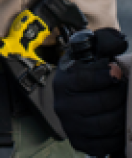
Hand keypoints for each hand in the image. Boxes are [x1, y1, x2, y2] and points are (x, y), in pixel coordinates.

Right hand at [54, 28, 127, 155]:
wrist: (73, 97)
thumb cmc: (84, 73)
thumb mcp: (89, 54)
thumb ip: (103, 42)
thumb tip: (120, 41)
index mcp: (62, 82)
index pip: (85, 79)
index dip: (106, 76)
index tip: (117, 72)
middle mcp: (62, 106)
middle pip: (100, 103)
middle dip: (118, 96)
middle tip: (124, 89)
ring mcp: (71, 126)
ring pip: (106, 124)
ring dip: (121, 114)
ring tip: (123, 104)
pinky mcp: (81, 143)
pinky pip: (107, 143)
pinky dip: (118, 134)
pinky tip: (119, 122)